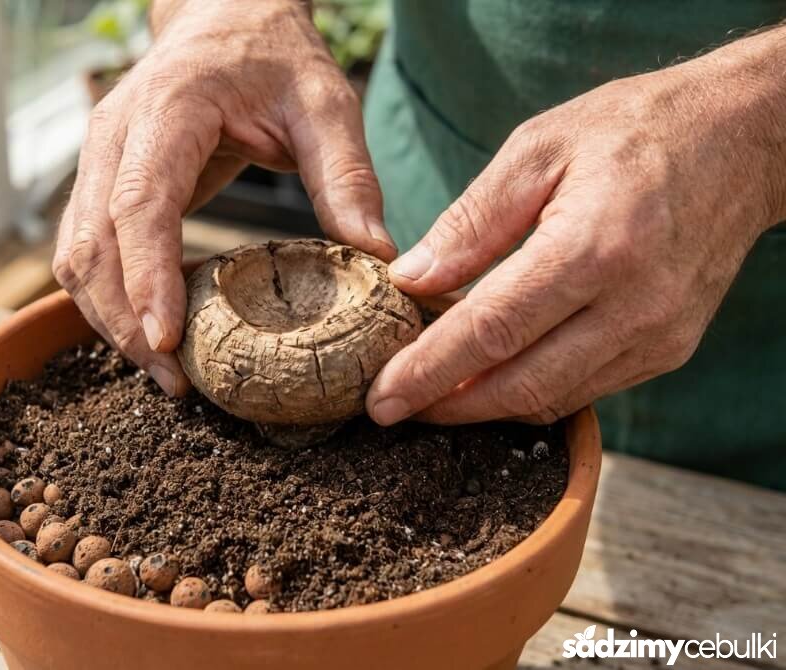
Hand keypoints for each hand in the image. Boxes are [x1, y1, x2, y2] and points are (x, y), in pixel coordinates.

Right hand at [54, 0, 394, 395]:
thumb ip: (347, 175)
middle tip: (175, 383)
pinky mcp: (102, 181)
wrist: (228, 17)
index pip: (139, 202)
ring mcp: (99, 158)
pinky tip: (154, 331)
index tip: (166, 342)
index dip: (146, 277)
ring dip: (108, 319)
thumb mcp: (326, 103)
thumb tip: (377, 259)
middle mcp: (115, 135)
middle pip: (92, 243)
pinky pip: (86, 250)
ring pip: (75, 255)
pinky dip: (109, 298)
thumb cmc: (276, 55)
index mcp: (169, 110)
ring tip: (165, 372)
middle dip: (124, 322)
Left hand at [367, 28, 785, 425]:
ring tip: (431, 394)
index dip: (429, 371)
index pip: (492, 330)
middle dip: (448, 405)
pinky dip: (530, 392)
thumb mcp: (538, 149)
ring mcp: (659, 336)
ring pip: (552, 399)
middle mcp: (634, 305)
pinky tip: (491, 377)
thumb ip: (471, 222)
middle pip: (521, 384)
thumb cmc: (632, 131)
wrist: (740, 140)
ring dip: (485, 406)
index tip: (381, 398)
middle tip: (391, 409)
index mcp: (594, 247)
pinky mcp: (669, 349)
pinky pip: (585, 389)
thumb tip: (411, 280)